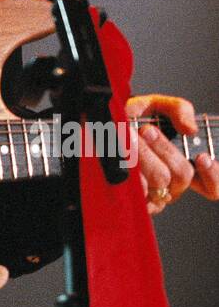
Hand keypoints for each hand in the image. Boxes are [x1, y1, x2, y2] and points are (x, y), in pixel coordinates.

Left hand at [125, 94, 217, 214]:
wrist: (99, 125)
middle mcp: (173, 184)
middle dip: (166, 149)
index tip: (203, 157)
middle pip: (183, 175)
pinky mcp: (133, 200)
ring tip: (129, 136)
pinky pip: (138, 191)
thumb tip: (191, 129)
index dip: (213, 175)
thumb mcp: (157, 106)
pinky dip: (131, 170)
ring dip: (145, 155)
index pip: (212, 186)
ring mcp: (154, 194)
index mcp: (184, 165)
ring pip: (160, 180)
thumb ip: (179, 109)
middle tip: (147, 130)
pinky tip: (122, 157)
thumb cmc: (133, 119)